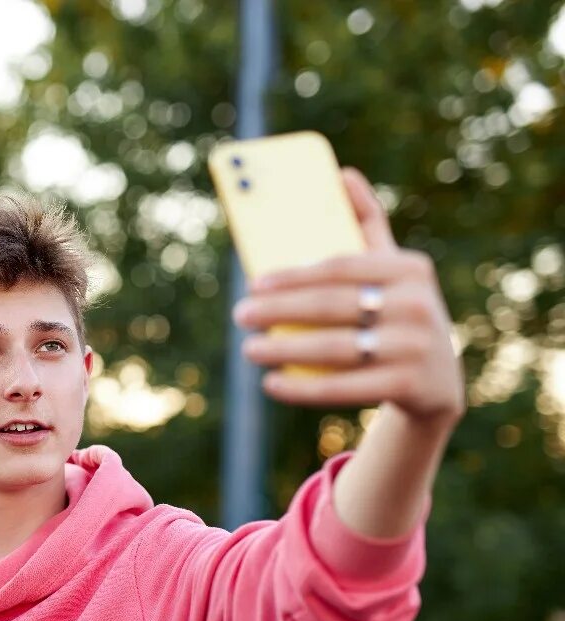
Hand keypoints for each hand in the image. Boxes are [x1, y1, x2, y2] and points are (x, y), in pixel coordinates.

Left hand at [231, 167, 465, 425]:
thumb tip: (342, 174)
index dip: (293, 275)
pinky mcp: (409, 386)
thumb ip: (367, 226)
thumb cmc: (398, 314)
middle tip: (240, 316)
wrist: (437, 383)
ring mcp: (416, 347)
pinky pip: (345, 388)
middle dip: (279, 311)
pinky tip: (272, 384)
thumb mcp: (392, 271)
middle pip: (333, 306)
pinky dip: (304, 388)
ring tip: (249, 349)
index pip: (341, 266)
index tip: (253, 283)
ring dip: (285, 350)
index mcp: (410, 268)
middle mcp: (418, 305)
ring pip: (336, 348)